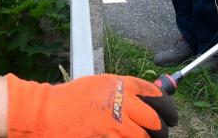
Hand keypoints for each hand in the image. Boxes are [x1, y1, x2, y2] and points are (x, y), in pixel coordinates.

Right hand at [6, 73, 177, 137]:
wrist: (46, 113)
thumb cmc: (72, 99)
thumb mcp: (101, 86)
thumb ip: (126, 91)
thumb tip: (150, 101)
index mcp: (122, 86)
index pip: (158, 97)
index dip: (168, 109)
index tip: (170, 117)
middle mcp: (123, 105)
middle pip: (157, 122)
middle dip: (160, 130)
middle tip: (159, 134)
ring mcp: (116, 127)